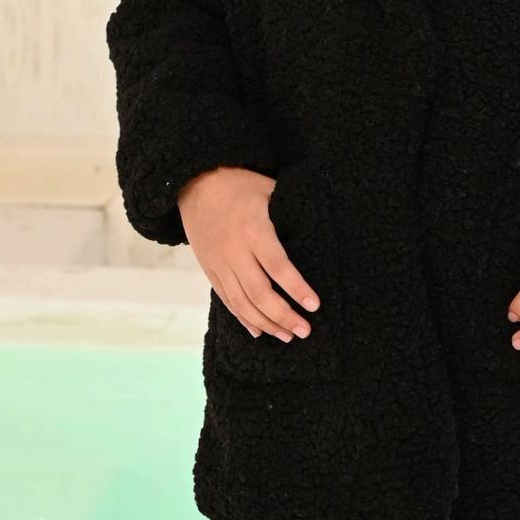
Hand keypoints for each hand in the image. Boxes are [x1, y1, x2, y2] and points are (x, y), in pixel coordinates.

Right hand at [178, 165, 318, 340]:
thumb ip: (291, 210)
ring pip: (242, 302)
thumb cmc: (240, 184)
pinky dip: (243, 318)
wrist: (195, 183)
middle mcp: (234, 251)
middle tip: (305, 330)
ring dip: (266, 323)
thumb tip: (324, 223)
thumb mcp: (269, 189)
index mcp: (253, 229)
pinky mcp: (210, 270)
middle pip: (259, 293)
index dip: (296, 288)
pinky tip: (259, 332)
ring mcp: (219, 263)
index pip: (277, 266)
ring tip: (287, 336)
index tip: (314, 305)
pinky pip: (226, 300)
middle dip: (283, 316)